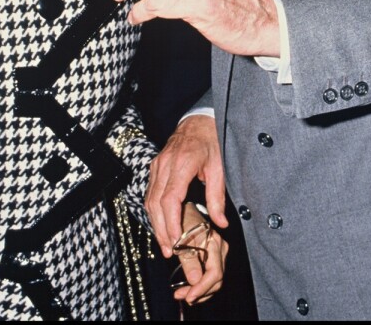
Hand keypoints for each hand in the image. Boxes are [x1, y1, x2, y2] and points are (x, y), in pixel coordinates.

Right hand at [147, 114, 227, 256]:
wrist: (198, 120)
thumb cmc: (211, 141)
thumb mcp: (220, 167)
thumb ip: (217, 197)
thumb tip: (221, 224)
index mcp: (182, 163)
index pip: (170, 198)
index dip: (170, 222)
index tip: (176, 240)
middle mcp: (165, 164)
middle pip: (155, 203)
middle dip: (161, 230)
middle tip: (170, 250)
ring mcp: (157, 165)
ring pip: (149, 200)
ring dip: (155, 224)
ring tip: (166, 244)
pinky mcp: (154, 167)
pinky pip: (150, 193)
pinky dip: (154, 212)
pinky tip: (161, 225)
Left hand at [172, 201, 228, 306]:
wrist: (185, 211)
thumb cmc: (182, 222)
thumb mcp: (181, 240)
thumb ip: (188, 260)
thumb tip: (195, 280)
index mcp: (215, 244)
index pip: (214, 273)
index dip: (202, 288)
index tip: (188, 296)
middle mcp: (221, 249)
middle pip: (217, 280)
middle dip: (199, 292)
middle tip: (181, 296)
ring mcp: (220, 254)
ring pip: (215, 281)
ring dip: (200, 292)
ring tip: (182, 295)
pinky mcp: (215, 257)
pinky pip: (212, 276)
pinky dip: (201, 286)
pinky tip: (189, 290)